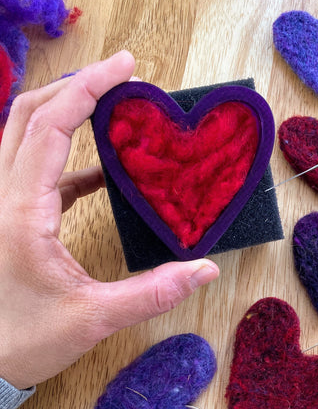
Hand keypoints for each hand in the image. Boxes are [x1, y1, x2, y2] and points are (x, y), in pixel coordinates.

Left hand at [0, 52, 218, 389]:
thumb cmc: (25, 340)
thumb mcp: (94, 318)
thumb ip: (153, 292)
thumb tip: (205, 269)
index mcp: (21, 212)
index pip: (50, 128)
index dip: (87, 90)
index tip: (125, 68)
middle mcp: (3, 197)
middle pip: (27, 113)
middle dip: (74, 85)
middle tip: (120, 75)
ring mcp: (4, 203)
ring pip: (23, 133)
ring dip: (65, 110)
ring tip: (111, 106)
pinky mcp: (14, 215)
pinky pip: (37, 167)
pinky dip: (68, 154)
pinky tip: (102, 171)